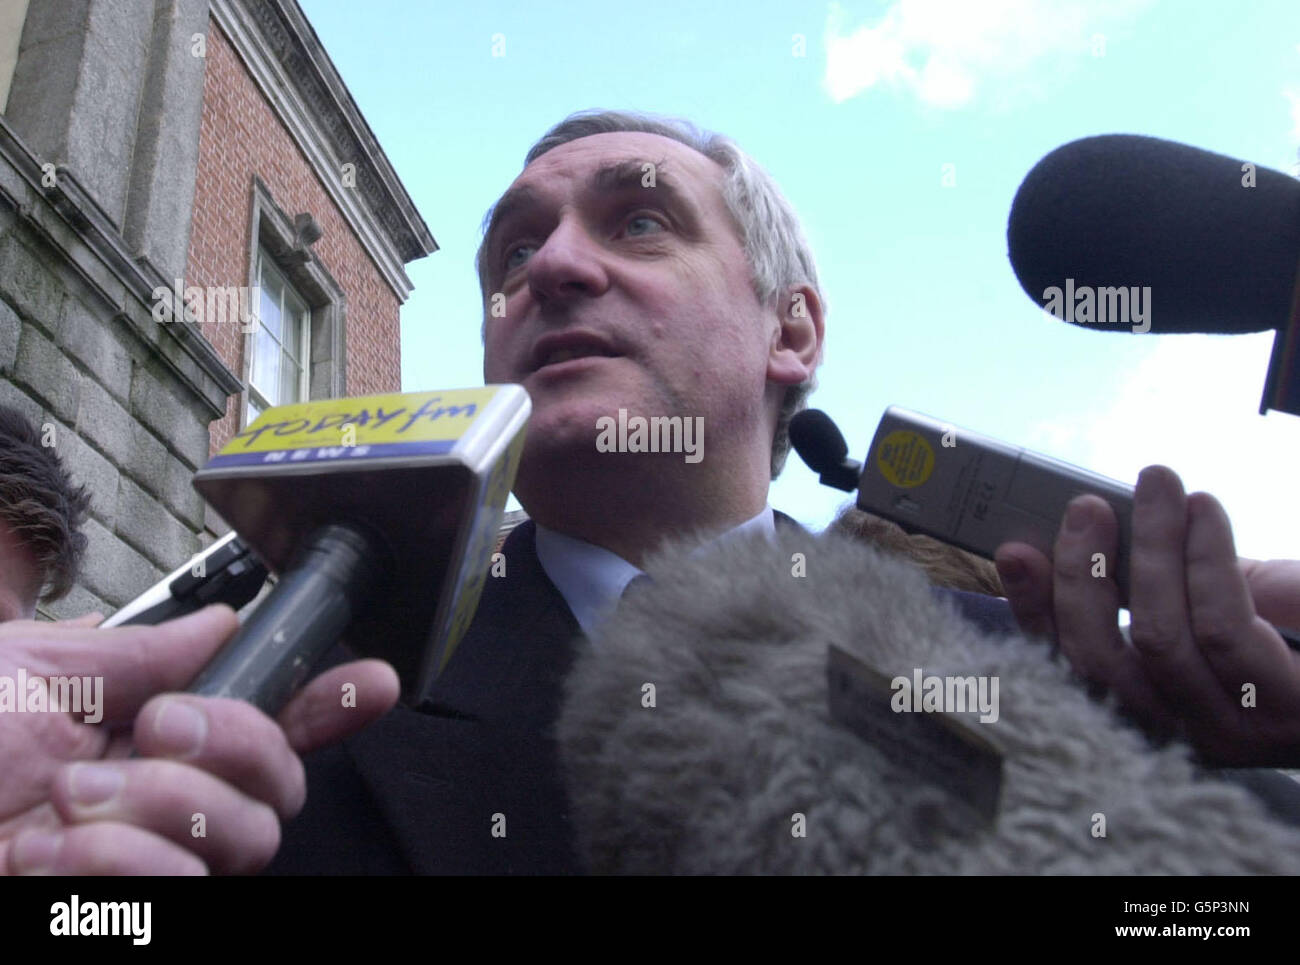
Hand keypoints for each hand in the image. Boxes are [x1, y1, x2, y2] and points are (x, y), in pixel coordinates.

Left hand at [0, 605, 398, 873]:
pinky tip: (47, 851)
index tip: (371, 680)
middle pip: (282, 791)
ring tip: (67, 799)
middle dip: (230, 749)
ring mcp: (143, 868)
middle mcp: (167, 803)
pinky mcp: (119, 914)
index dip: (333, 703)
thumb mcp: (37, 671)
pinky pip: (175, 895)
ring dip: (158, 809)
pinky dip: (112, 866)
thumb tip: (227, 622)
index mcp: (155, 734)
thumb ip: (142, 654)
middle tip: (148, 732)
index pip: (275, 722)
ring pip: (242, 846)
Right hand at [994, 465, 1299, 766]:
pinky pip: (1219, 627)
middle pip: (1097, 661)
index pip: (1068, 666)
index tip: (1013, 548)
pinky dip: (1204, 557)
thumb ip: (1146, 577)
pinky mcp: (1279, 712)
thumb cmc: (1292, 623)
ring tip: (1158, 484)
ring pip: (1155, 638)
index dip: (1033, 608)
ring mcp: (1229, 732)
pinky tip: (1205, 510)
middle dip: (1083, 573)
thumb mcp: (1204, 594)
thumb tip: (1084, 525)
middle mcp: (1177, 734)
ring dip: (1149, 548)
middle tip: (1089, 506)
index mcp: (1149, 706)